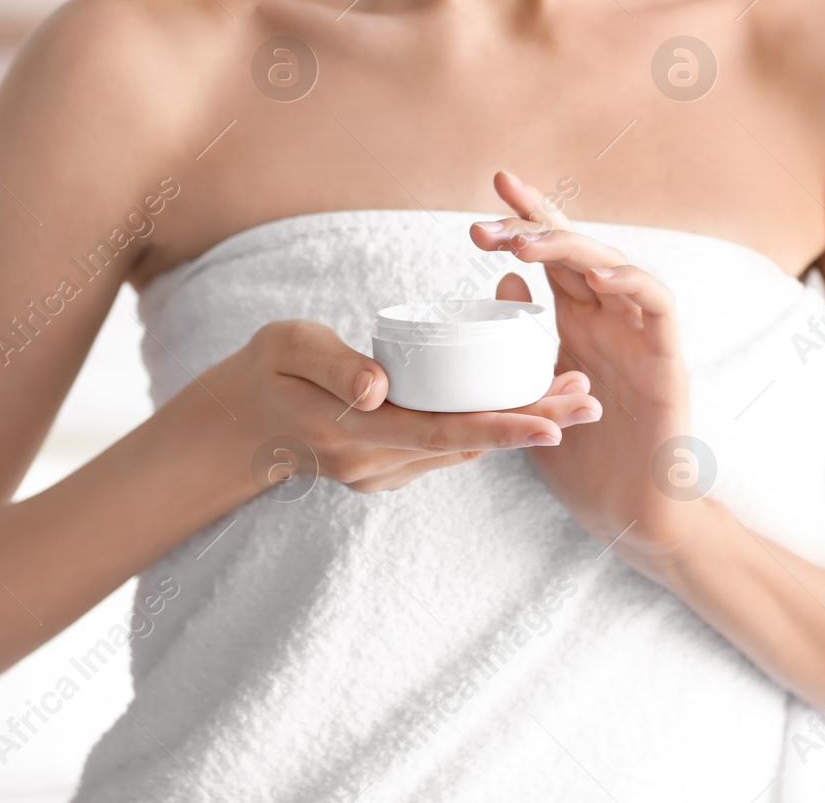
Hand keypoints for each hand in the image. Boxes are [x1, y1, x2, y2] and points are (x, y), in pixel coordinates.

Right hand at [198, 318, 600, 493]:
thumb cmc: (263, 374)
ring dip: (518, 426)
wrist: (234, 426)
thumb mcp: (286, 349)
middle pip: (467, 445)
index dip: (500, 426)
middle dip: (531, 424)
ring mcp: (383, 474)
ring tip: (575, 396)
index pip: (440, 432)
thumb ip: (331, 364)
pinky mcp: (389, 469)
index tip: (553, 420)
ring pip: (463, 449)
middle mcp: (375, 465)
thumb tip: (376, 388)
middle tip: (590, 399)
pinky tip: (527, 404)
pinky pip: (447, 448)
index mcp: (353, 434)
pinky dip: (488, 427)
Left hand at [471, 171, 708, 569]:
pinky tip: (597, 276)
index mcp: (577, 323)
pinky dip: (632, 282)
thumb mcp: (533, 397)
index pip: (553, 256)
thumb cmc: (583, 462)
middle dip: (535, 226)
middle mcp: (610, 320)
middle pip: (579, 250)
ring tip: (526, 245)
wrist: (628, 516)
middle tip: (487, 225)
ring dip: (573, 248)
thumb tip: (503, 282)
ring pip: (617, 265)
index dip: (529, 216)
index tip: (492, 187)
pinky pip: (657, 307)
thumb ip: (517, 344)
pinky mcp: (666, 361)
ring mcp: (639, 336)